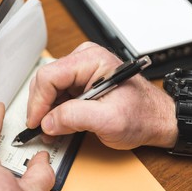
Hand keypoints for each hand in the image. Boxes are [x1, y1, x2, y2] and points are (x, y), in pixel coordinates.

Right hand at [27, 42, 176, 149]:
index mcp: (92, 61)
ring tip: (50, 130)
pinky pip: (57, 94)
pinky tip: (58, 124)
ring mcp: (81, 71)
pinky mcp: (80, 82)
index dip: (38, 102)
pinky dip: (54, 111)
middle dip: (41, 107)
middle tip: (41, 129)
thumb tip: (47, 122)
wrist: (155, 119)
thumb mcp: (109, 120)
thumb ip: (75, 118)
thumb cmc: (142, 115)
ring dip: (46, 111)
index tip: (36, 123)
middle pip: (46, 81)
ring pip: (49, 88)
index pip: (50, 76)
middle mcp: (84, 60)